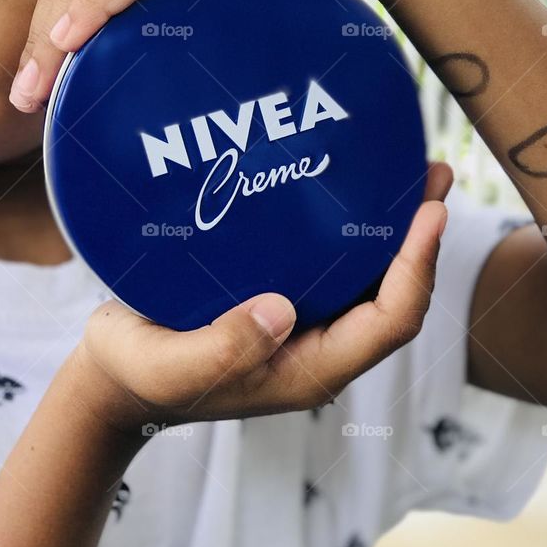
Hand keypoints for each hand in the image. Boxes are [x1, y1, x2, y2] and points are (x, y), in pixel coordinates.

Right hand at [70, 162, 452, 435]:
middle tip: (434, 174)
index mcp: (310, 371)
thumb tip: (283, 310)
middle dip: (420, 237)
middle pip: (393, 293)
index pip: (389, 322)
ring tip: (410, 166)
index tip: (431, 213)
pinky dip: (350, 223)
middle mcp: (319, 346)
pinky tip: (347, 180)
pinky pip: (332, 261)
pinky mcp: (281, 298)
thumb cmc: (141, 376)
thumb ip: (226, 347)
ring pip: (368, 275)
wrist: (112, 379)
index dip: (418, 268)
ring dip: (393, 226)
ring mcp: (303, 323)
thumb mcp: (177, 366)